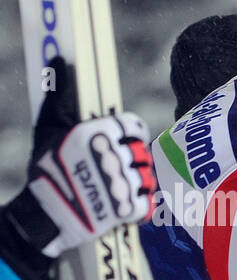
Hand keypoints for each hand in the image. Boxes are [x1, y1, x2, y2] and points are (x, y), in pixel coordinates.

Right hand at [22, 57, 156, 253]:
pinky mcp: (128, 210)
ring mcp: (123, 183)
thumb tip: (59, 62)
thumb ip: (60, 98)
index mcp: (96, 133)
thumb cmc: (45, 170)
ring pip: (147, 176)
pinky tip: (121, 205)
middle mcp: (112, 156)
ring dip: (135, 183)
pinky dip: (137, 207)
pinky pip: (148, 203)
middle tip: (113, 169)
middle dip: (131, 160)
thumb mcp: (48, 130)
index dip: (129, 135)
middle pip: (142, 151)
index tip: (119, 143)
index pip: (133, 126)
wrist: (45, 217)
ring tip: (115, 187)